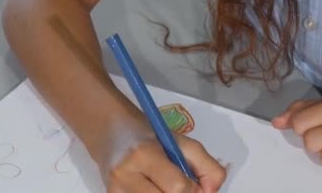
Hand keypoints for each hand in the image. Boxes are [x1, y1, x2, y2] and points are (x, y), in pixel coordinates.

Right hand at [98, 122, 225, 192]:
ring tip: (166, 185)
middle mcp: (125, 176)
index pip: (177, 187)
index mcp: (144, 155)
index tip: (194, 183)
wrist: (110, 133)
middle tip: (183, 186)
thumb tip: (212, 191)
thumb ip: (206, 165)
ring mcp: (114, 191)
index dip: (194, 189)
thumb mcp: (182, 142)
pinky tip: (155, 187)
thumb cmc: (150, 136)